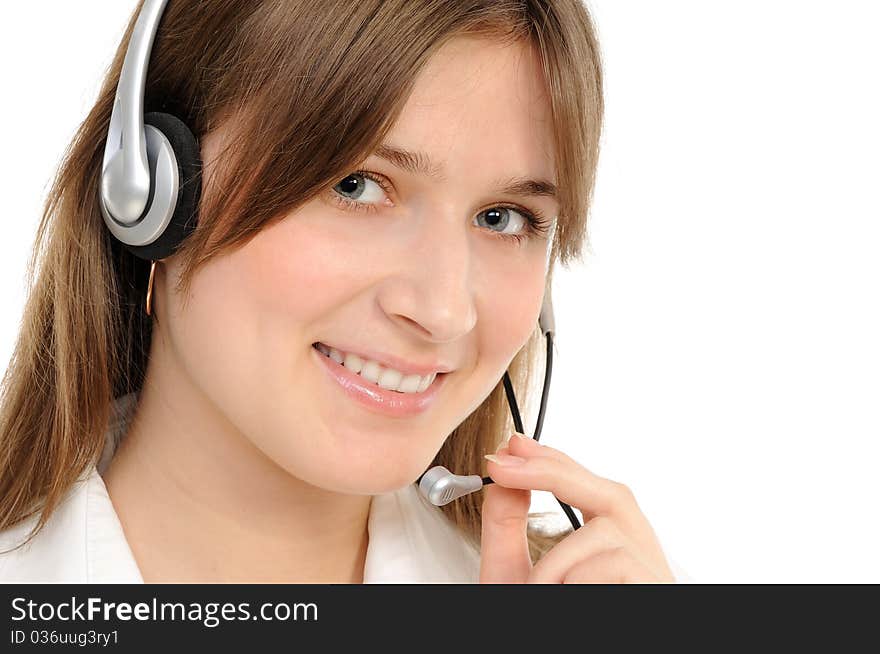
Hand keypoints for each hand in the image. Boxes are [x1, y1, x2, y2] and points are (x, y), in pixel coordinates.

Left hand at [480, 433, 674, 582]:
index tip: (513, 443)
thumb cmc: (551, 626)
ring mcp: (653, 575)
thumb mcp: (514, 578)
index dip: (552, 459)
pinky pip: (613, 564)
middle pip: (612, 494)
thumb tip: (504, 478)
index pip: (587, 488)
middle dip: (553, 471)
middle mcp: (638, 554)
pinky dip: (574, 580)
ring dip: (557, 559)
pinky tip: (562, 598)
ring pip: (607, 531)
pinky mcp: (656, 589)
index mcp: (608, 545)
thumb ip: (507, 529)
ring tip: (539, 593)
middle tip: (503, 463)